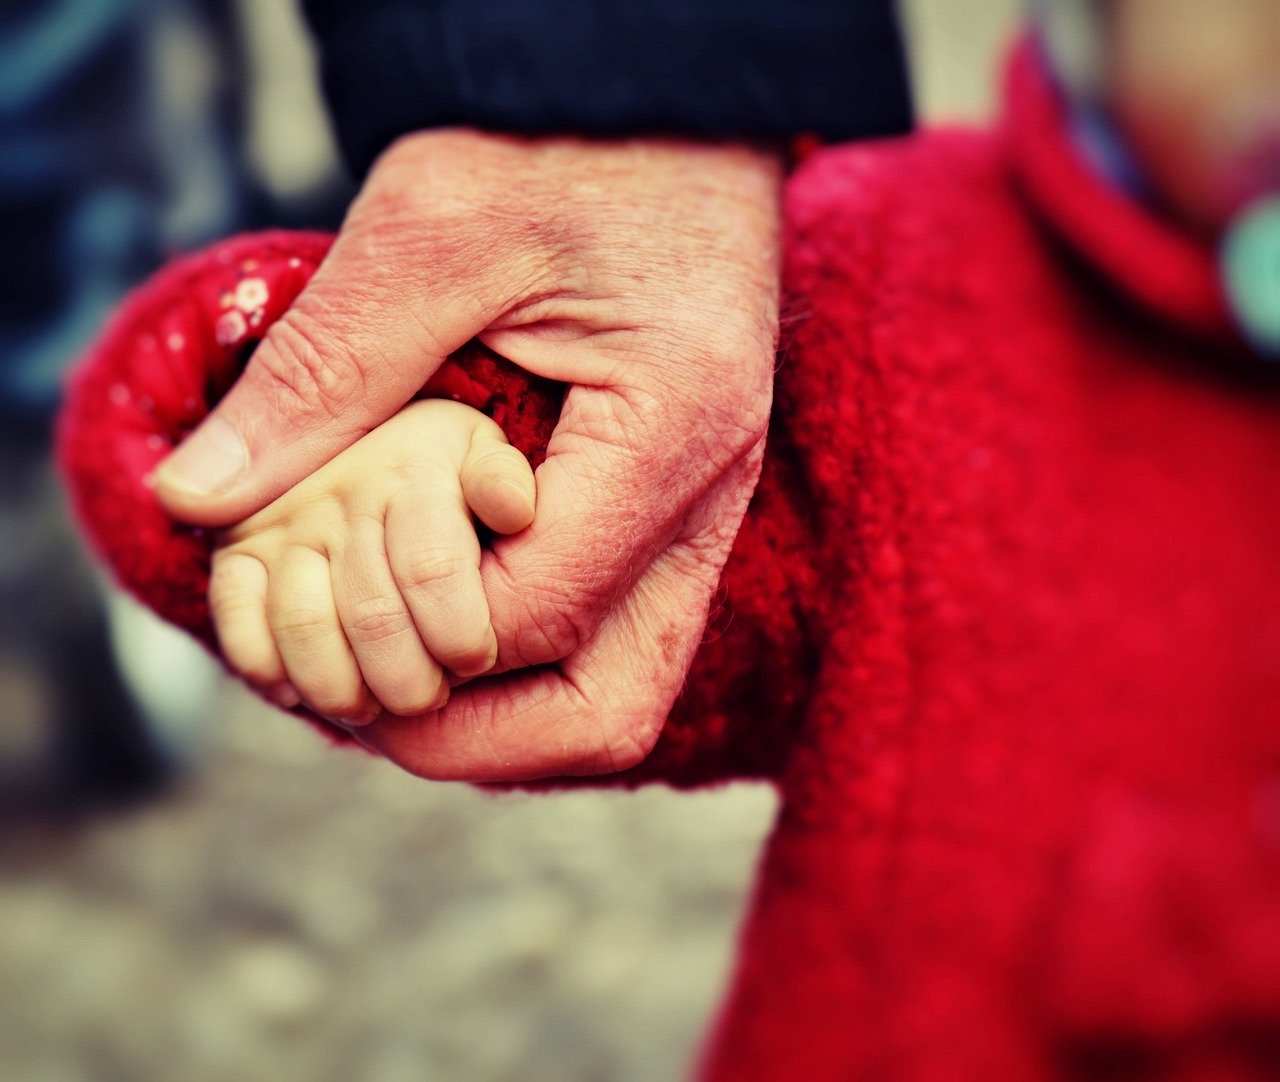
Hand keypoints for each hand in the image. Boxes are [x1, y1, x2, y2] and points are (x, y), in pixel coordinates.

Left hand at [155, 131, 780, 780]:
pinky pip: (620, 630)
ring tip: (392, 672)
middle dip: (472, 741)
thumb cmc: (567, 146)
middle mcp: (713, 495)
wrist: (667, 106)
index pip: (538, 613)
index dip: (415, 638)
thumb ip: (323, 372)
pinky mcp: (686, 499)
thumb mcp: (432, 230)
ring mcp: (710, 506)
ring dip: (504, 715)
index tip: (317, 608)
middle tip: (361, 710)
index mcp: (671, 431)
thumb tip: (199, 495)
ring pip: (623, 687)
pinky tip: (445, 612)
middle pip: (611, 708)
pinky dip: (527, 658)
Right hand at [208, 400, 535, 722]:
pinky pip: (236, 615)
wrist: (364, 412)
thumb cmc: (447, 455)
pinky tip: (302, 693)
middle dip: (410, 678)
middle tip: (431, 697)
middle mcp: (339, 490)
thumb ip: (499, 476)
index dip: (460, 634)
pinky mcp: (237, 544)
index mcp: (412, 465)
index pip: (433, 569)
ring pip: (303, 625)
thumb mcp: (488, 448)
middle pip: (373, 614)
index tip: (478, 662)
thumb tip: (513, 511)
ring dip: (341, 687)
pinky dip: (265, 665)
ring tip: (376, 706)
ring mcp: (281, 518)